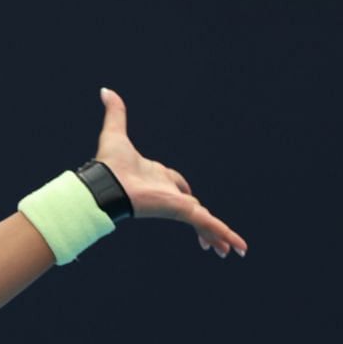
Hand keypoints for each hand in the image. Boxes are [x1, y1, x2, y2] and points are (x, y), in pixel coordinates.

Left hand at [94, 87, 245, 259]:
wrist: (106, 184)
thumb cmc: (109, 165)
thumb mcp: (116, 133)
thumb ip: (116, 112)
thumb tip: (105, 90)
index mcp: (159, 180)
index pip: (178, 187)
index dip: (183, 189)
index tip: (187, 197)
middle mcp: (170, 196)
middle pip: (195, 210)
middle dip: (205, 225)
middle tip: (213, 240)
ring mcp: (178, 206)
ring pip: (205, 223)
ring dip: (219, 237)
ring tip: (230, 253)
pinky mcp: (183, 213)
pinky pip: (209, 225)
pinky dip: (224, 235)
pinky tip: (237, 249)